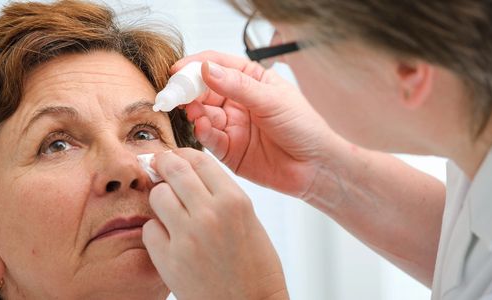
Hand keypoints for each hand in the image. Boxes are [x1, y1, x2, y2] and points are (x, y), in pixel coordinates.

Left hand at [142, 148, 287, 299]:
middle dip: (163, 164)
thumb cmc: (254, 266)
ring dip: (160, 198)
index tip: (176, 156)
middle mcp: (210, 214)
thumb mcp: (248, 220)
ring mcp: (187, 237)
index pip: (200, 160)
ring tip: (169, 210)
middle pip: (174, 170)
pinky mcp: (168, 260)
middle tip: (158, 165)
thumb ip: (220, 194)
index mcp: (235, 201)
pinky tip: (170, 239)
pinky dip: (156, 230)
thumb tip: (187, 171)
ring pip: (157, 195)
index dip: (183, 154)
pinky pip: (149, 229)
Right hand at [172, 51, 343, 197]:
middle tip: (176, 93)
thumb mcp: (272, 100)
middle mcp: (238, 101)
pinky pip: (208, 138)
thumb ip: (238, 86)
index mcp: (251, 80)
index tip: (178, 70)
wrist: (316, 167)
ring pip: (203, 114)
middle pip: (204, 90)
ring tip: (194, 112)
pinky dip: (202, 132)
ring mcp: (232, 125)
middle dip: (188, 90)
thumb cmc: (304, 128)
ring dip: (195, 111)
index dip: (196, 66)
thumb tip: (207, 69)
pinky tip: (202, 127)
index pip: (217, 65)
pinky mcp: (228, 150)